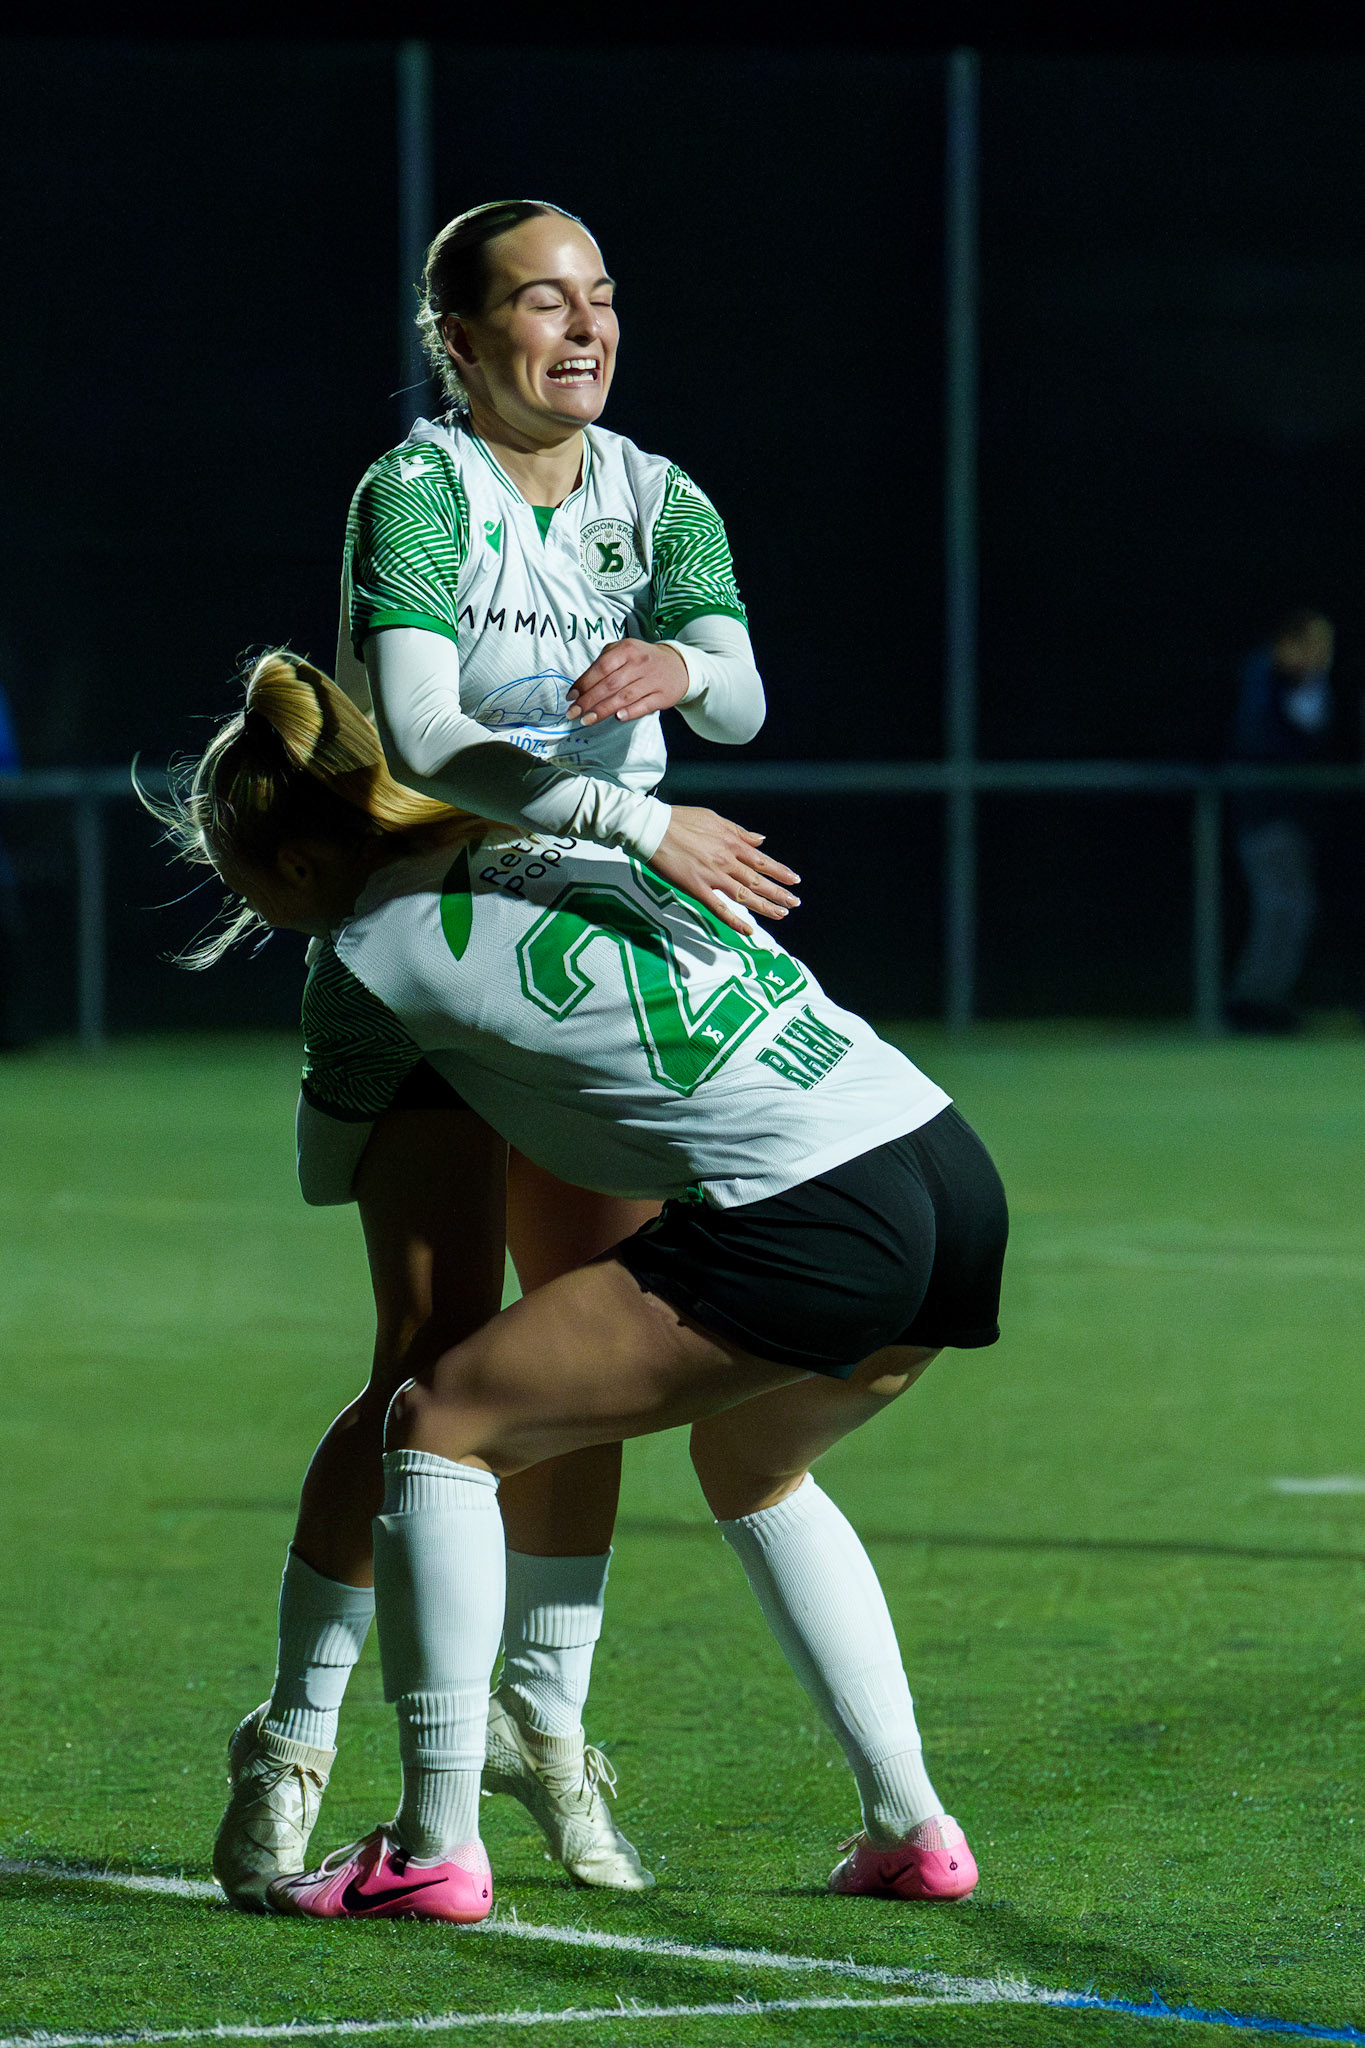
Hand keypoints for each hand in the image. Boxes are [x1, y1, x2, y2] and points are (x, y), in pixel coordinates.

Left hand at [568, 639, 689, 725]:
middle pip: (610, 685)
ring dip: (603, 710)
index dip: (584, 683)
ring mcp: (652, 680)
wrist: (678, 665)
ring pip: (624, 697)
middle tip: (573, 713)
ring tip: (587, 720)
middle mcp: (640, 663)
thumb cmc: (643, 660)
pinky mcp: (662, 696)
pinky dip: (630, 712)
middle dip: (588, 701)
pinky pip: (643, 706)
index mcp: (627, 649)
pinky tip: (617, 718)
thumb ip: (604, 662)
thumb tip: (582, 685)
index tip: (571, 697)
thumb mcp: (624, 650)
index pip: (601, 667)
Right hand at [648, 806, 800, 935]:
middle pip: (758, 880)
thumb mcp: (715, 819)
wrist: (653, 828)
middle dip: (779, 892)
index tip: (794, 880)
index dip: (780, 871)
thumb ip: (739, 832)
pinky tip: (747, 929)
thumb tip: (760, 839)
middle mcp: (727, 860)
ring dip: (765, 906)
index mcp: (731, 843)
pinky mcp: (697, 888)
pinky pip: (719, 907)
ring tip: (781, 915)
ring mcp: (713, 875)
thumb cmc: (680, 820)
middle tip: (794, 903)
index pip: (762, 861)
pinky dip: (734, 920)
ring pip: (745, 895)